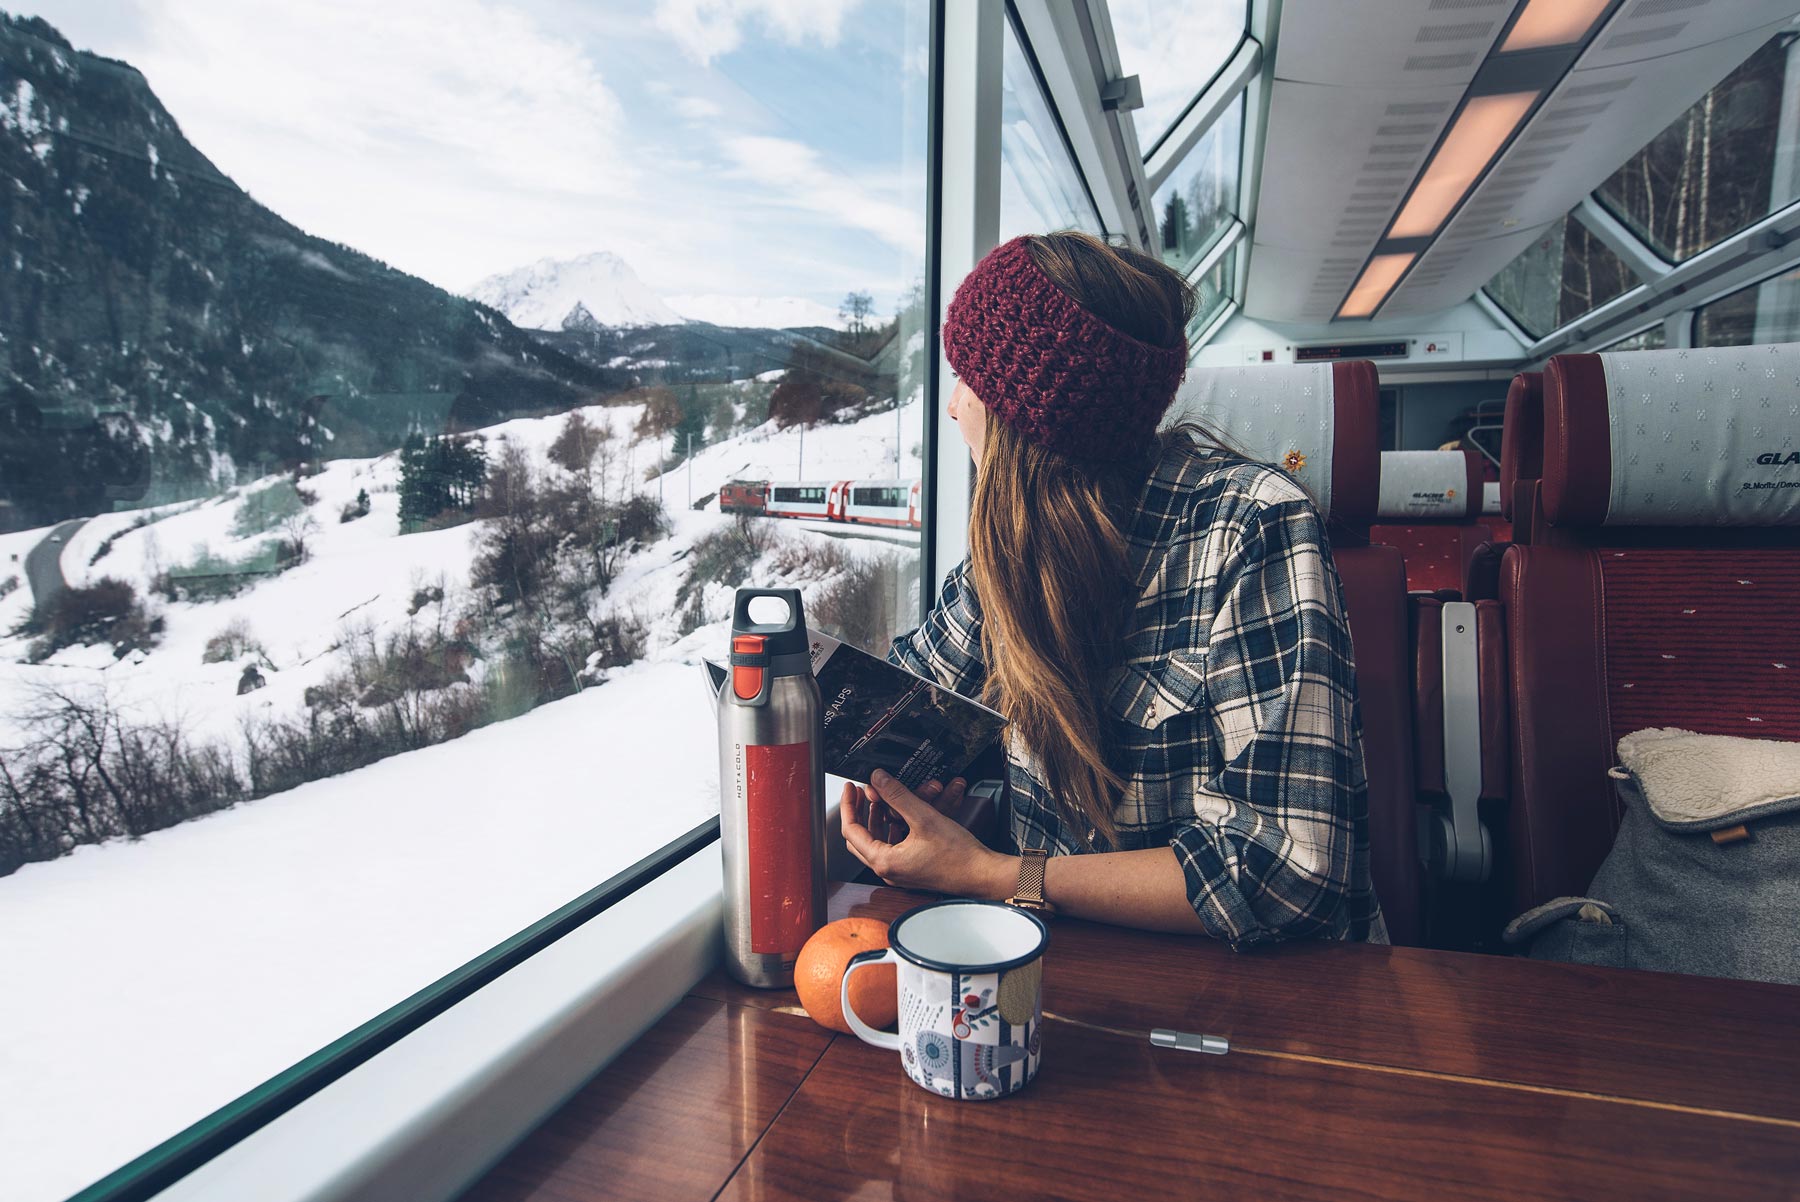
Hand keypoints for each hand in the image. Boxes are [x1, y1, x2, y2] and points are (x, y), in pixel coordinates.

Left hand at [841, 769, 1012, 897]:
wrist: (981, 874)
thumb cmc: (958, 854)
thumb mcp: (924, 817)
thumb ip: (897, 795)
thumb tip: (877, 779)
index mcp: (885, 861)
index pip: (851, 830)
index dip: (849, 805)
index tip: (851, 788)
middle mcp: (888, 870)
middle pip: (859, 838)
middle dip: (859, 812)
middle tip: (861, 792)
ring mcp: (899, 872)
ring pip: (874, 843)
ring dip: (874, 820)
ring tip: (880, 798)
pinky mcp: (910, 869)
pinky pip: (890, 847)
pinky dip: (889, 829)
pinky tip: (899, 815)